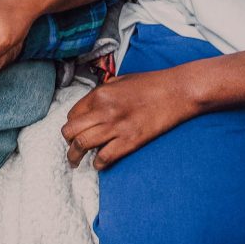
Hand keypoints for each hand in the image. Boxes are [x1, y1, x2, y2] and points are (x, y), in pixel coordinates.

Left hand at [61, 67, 202, 169]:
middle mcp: (103, 110)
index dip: (71, 124)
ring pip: (82, 145)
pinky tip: (99, 163)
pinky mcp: (130, 141)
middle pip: (71, 131)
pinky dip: (98, 164)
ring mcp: (116, 127)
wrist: (177, 91)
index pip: (72, 114)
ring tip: (75, 161)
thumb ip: (104, 91)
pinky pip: (105, 157)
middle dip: (67, 141)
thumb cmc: (151, 83)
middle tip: (70, 147)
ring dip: (75, 156)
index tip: (74, 130)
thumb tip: (93, 102)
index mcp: (100, 94)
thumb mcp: (121, 80)